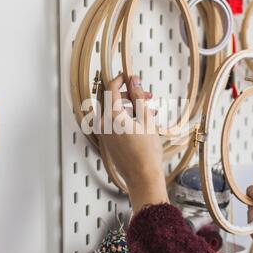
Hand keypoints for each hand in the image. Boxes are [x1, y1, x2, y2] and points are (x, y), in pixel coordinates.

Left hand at [98, 75, 168, 213]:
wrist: (142, 176)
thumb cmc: (146, 153)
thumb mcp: (146, 119)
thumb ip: (139, 97)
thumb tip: (134, 81)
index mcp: (111, 116)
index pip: (111, 89)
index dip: (120, 79)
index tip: (130, 77)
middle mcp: (103, 124)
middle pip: (112, 100)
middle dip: (130, 95)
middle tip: (146, 96)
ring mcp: (103, 133)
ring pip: (114, 111)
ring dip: (130, 107)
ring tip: (149, 111)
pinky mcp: (107, 141)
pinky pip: (114, 123)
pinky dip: (126, 118)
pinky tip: (142, 122)